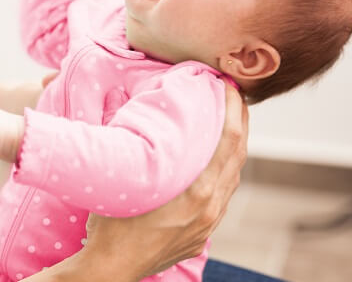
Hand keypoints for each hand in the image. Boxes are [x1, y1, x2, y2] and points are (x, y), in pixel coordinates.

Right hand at [78, 84, 248, 279]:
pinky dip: (224, 171)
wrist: (112, 268)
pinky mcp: (202, 233)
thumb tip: (142, 109)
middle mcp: (210, 207)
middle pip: (237, 155)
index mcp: (198, 191)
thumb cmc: (112, 223)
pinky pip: (222, 195)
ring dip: (234, 147)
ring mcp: (208, 223)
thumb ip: (146, 148)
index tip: (232, 86)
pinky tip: (214, 161)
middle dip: (240, 122)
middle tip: (236, 95)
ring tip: (228, 122)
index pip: (229, 140)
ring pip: (232, 176)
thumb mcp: (129, 179)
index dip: (234, 110)